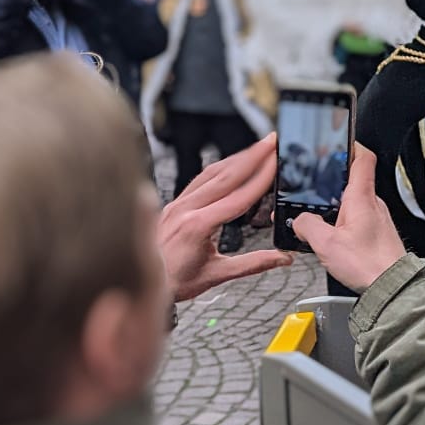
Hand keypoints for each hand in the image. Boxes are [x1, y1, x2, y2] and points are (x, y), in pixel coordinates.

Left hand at [159, 134, 292, 302]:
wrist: (143, 283)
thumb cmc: (173, 282)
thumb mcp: (217, 275)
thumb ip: (253, 264)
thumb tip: (281, 258)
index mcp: (198, 226)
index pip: (238, 196)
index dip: (260, 177)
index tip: (276, 162)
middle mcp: (186, 209)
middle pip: (226, 175)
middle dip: (252, 156)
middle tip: (272, 141)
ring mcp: (178, 204)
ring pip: (212, 172)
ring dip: (237, 157)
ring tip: (257, 147)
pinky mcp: (174, 204)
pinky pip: (199, 179)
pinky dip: (219, 167)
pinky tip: (230, 164)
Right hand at [293, 146, 405, 290]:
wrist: (393, 287)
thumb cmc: (369, 266)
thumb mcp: (326, 245)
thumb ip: (307, 226)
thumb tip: (298, 220)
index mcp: (361, 197)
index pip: (362, 157)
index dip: (350, 143)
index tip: (336, 139)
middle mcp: (373, 203)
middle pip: (352, 179)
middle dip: (330, 180)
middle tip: (312, 184)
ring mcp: (377, 217)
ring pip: (353, 200)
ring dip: (335, 204)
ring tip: (317, 215)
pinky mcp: (377, 232)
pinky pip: (357, 217)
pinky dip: (342, 219)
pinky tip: (331, 234)